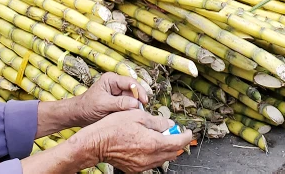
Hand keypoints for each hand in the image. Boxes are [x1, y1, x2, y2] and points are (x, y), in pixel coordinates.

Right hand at [69, 109, 191, 172]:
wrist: (96, 143)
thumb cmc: (113, 127)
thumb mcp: (137, 116)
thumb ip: (156, 121)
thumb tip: (168, 124)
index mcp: (153, 143)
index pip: (178, 142)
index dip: (185, 136)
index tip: (187, 131)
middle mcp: (150, 157)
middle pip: (172, 153)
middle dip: (176, 143)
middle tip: (173, 132)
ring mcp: (142, 165)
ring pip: (162, 159)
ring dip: (166, 149)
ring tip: (160, 137)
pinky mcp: (134, 169)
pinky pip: (151, 163)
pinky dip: (155, 155)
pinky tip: (148, 145)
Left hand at [73, 72, 149, 126]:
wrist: (77, 115)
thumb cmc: (86, 107)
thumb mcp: (103, 105)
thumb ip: (119, 103)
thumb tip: (136, 103)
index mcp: (112, 80)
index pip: (130, 82)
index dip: (139, 91)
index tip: (144, 101)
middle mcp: (116, 85)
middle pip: (134, 91)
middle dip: (138, 100)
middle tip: (141, 111)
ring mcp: (118, 94)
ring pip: (132, 99)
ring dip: (134, 107)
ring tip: (136, 116)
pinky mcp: (118, 103)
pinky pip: (128, 106)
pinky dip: (131, 111)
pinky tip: (131, 117)